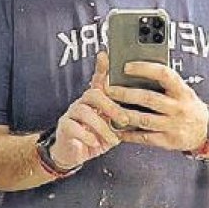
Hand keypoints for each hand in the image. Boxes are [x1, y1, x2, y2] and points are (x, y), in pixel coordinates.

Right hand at [49, 52, 126, 169]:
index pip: (100, 79)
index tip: (106, 55)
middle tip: (124, 120)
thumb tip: (144, 107)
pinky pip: (73, 127)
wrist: (74, 153)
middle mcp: (83, 103)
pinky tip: (95, 142)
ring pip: (84, 111)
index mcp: (97, 100)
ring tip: (112, 138)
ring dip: (102, 126)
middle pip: (94, 94)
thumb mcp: (114, 125)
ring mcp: (72, 114)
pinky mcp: (64, 127)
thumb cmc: (98, 137)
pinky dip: (87, 136)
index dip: (102, 67)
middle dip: (111, 106)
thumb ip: (124, 114)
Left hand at [106, 61, 208, 151]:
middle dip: (125, 94)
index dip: (145, 69)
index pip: (164, 75)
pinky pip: (144, 137)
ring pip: (143, 119)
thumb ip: (164, 84)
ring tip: (106, 108)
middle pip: (148, 99)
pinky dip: (128, 133)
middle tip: (108, 89)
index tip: (126, 66)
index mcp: (182, 91)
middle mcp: (179, 108)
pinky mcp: (168, 141)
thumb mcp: (183, 92)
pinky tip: (115, 128)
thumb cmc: (187, 106)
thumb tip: (134, 70)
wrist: (208, 133)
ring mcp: (174, 125)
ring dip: (122, 114)